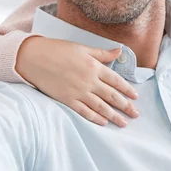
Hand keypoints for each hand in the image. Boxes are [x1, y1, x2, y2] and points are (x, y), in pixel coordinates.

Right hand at [16, 37, 139, 127]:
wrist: (35, 57)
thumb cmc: (58, 49)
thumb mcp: (83, 48)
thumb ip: (102, 53)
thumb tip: (119, 51)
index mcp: (94, 66)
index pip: (116, 81)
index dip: (127, 89)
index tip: (136, 97)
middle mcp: (89, 80)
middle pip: (112, 96)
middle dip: (125, 106)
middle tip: (135, 114)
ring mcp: (78, 91)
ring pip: (100, 106)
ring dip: (113, 115)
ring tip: (123, 123)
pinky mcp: (67, 99)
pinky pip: (84, 111)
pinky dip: (94, 118)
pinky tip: (103, 123)